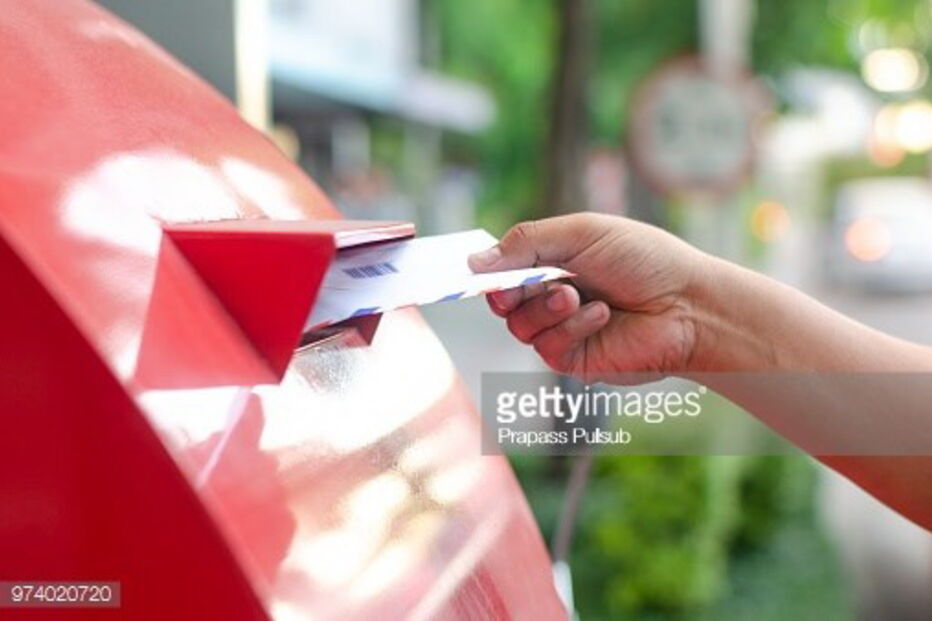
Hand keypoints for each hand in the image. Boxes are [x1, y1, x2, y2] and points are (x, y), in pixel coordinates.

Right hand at [468, 214, 709, 380]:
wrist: (687, 303)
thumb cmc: (644, 259)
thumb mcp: (582, 233)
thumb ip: (527, 243)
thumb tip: (474, 262)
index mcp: (552, 261)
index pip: (502, 268)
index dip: (486, 270)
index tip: (473, 270)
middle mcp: (551, 295)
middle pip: (500, 300)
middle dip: (507, 291)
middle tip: (523, 283)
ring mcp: (561, 329)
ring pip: (518, 326)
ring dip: (544, 308)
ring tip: (575, 295)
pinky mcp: (574, 359)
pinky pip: (547, 347)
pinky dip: (570, 327)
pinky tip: (601, 315)